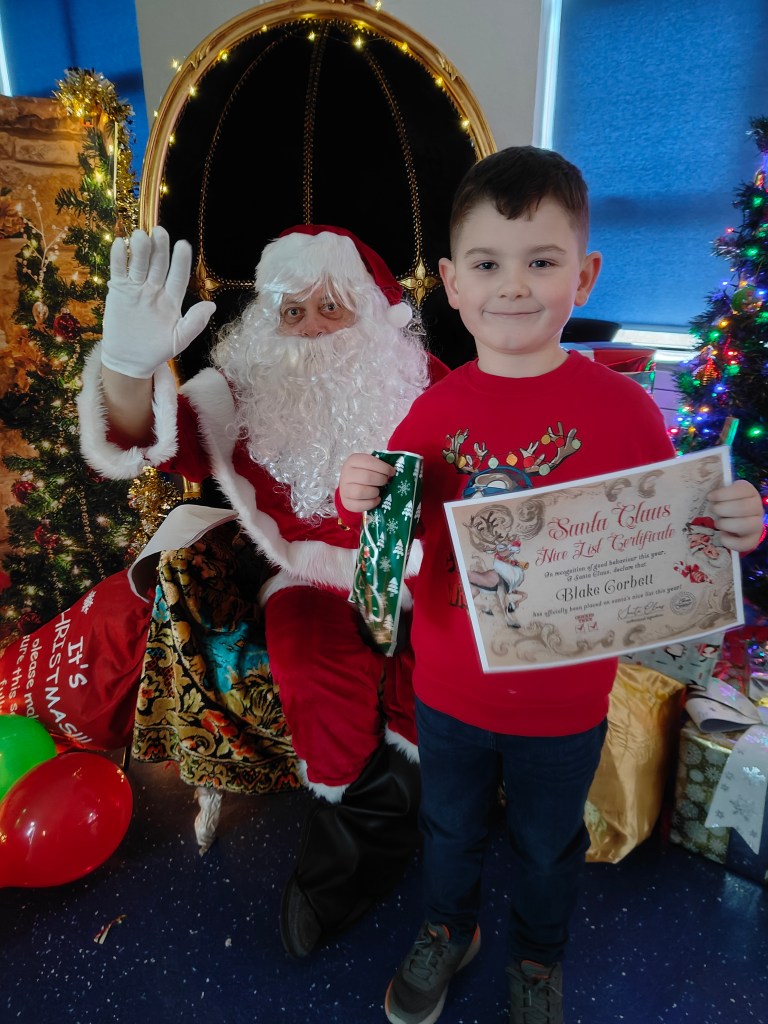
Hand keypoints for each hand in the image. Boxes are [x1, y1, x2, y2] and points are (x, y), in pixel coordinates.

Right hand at [101, 226, 215, 378]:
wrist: (130, 360)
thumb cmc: (157, 350)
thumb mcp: (179, 340)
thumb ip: (194, 323)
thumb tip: (211, 306)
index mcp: (172, 298)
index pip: (178, 277)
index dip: (181, 262)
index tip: (183, 246)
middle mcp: (155, 288)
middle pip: (159, 265)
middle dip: (160, 249)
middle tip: (160, 232)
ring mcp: (137, 287)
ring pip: (139, 265)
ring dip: (140, 250)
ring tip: (140, 236)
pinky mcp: (119, 289)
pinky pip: (119, 271)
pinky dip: (118, 259)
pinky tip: (119, 245)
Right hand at [339, 453, 394, 512]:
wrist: (350, 485)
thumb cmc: (364, 473)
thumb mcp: (370, 465)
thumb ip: (380, 467)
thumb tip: (392, 473)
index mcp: (353, 460)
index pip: (369, 462)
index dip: (384, 468)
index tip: (392, 472)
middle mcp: (346, 474)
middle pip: (367, 477)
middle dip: (381, 480)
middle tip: (385, 482)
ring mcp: (344, 489)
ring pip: (361, 492)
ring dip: (375, 492)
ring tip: (378, 491)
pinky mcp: (346, 502)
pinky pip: (359, 505)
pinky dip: (371, 503)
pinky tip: (377, 499)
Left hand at [707, 479, 764, 551]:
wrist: (732, 520)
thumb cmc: (723, 503)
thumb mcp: (721, 493)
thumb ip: (716, 489)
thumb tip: (708, 493)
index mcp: (749, 492)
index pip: (742, 489)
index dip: (724, 493)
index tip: (710, 497)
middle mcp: (757, 508)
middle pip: (743, 507)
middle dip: (723, 509)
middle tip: (713, 510)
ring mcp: (757, 525)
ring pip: (746, 525)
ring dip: (726, 524)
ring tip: (717, 523)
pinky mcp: (752, 540)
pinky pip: (745, 544)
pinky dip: (730, 541)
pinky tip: (722, 535)